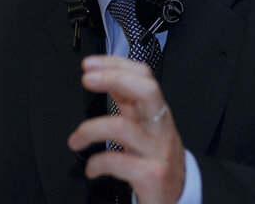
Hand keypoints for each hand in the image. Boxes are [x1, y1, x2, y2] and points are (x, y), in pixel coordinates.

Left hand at [67, 55, 185, 203]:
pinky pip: (118, 161)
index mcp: (156, 113)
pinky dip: (97, 163)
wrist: (178, 197)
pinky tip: (91, 168)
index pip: (143, 77)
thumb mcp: (146, 129)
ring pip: (123, 127)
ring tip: (75, 139)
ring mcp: (157, 151)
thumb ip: (129, 105)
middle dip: (114, 78)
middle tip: (87, 79)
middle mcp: (159, 128)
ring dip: (90, 129)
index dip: (116, 64)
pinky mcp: (151, 175)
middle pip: (145, 91)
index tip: (90, 65)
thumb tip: (105, 80)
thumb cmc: (156, 161)